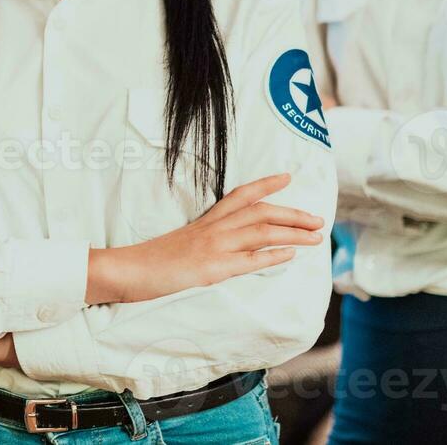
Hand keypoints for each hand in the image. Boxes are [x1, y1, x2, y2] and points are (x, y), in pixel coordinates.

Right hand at [87, 172, 324, 304]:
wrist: (128, 268)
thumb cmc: (152, 259)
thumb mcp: (182, 243)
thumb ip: (205, 240)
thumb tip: (226, 246)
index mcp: (206, 221)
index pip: (241, 195)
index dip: (266, 184)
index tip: (288, 177)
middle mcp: (213, 229)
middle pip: (261, 212)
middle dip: (293, 214)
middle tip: (318, 218)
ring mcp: (214, 247)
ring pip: (261, 232)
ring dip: (293, 233)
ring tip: (315, 236)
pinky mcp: (212, 268)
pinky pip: (248, 260)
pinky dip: (272, 255)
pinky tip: (291, 255)